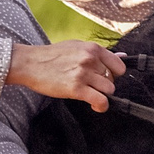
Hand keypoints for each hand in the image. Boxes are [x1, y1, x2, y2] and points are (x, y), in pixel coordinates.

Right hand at [6, 40, 127, 112]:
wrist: (29, 63)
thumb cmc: (51, 56)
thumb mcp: (77, 47)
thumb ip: (99, 54)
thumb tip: (123, 57)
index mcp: (92, 48)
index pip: (119, 65)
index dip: (114, 74)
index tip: (105, 78)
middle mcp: (90, 59)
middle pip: (113, 79)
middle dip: (104, 85)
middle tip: (91, 86)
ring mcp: (83, 74)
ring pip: (109, 90)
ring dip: (101, 95)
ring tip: (91, 95)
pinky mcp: (76, 88)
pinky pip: (100, 100)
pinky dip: (101, 106)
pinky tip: (95, 106)